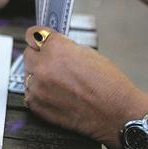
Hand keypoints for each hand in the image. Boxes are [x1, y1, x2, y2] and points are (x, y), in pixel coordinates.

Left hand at [23, 26, 144, 148]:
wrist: (119, 114)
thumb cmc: (110, 85)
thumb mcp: (87, 53)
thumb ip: (63, 47)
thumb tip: (49, 46)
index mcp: (56, 49)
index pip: (33, 34)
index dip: (38, 38)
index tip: (39, 41)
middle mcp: (43, 66)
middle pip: (28, 54)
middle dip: (39, 57)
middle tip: (53, 65)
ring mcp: (38, 87)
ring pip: (28, 75)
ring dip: (39, 77)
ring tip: (60, 84)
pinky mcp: (37, 105)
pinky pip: (30, 93)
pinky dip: (40, 94)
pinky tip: (57, 95)